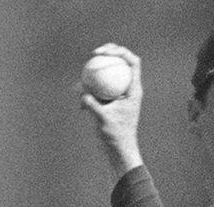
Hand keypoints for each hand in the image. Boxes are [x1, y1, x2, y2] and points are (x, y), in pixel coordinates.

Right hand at [80, 43, 143, 178]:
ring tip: (80, 85)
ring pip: (106, 76)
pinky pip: (97, 90)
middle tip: (94, 54)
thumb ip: (93, 104)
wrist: (119, 149)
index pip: (132, 62)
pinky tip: (80, 103)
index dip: (119, 51)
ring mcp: (118, 94)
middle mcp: (127, 88)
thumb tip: (82, 92)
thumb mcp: (103, 119)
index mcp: (133, 89)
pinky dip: (87, 94)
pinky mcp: (109, 101)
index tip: (103, 52)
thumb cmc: (116, 136)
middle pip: (120, 62)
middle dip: (108, 53)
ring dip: (93, 77)